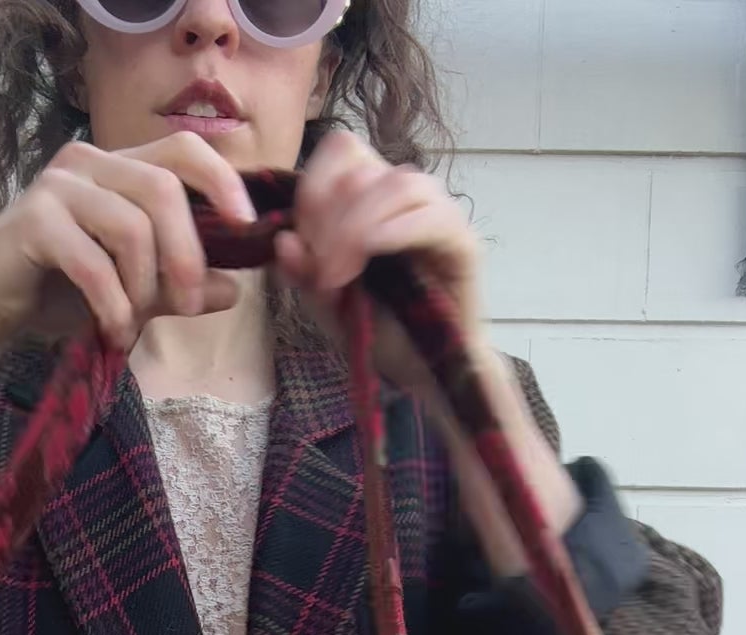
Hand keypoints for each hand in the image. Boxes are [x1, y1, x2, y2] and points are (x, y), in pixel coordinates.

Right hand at [0, 133, 256, 357]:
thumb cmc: (62, 292)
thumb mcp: (134, 292)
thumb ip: (179, 288)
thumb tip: (235, 290)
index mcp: (121, 168)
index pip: (184, 149)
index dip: (222, 182)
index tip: (246, 226)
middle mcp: (91, 163)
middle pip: (164, 191)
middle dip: (187, 255)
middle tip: (189, 304)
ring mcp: (60, 186)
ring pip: (132, 228)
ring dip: (145, 287)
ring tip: (134, 323)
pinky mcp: (34, 219)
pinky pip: (94, 263)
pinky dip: (113, 305)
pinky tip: (113, 331)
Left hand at [276, 130, 485, 387]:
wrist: (420, 374)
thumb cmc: (376, 332)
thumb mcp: (323, 302)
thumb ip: (301, 271)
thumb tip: (283, 241)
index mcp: (372, 195)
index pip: (342, 149)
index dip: (314, 189)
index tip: (301, 245)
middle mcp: (406, 195)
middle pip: (362, 170)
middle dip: (329, 222)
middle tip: (320, 275)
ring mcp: (437, 214)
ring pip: (395, 184)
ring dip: (356, 228)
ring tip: (341, 277)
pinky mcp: (462, 243)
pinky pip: (431, 216)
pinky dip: (395, 230)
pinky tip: (374, 252)